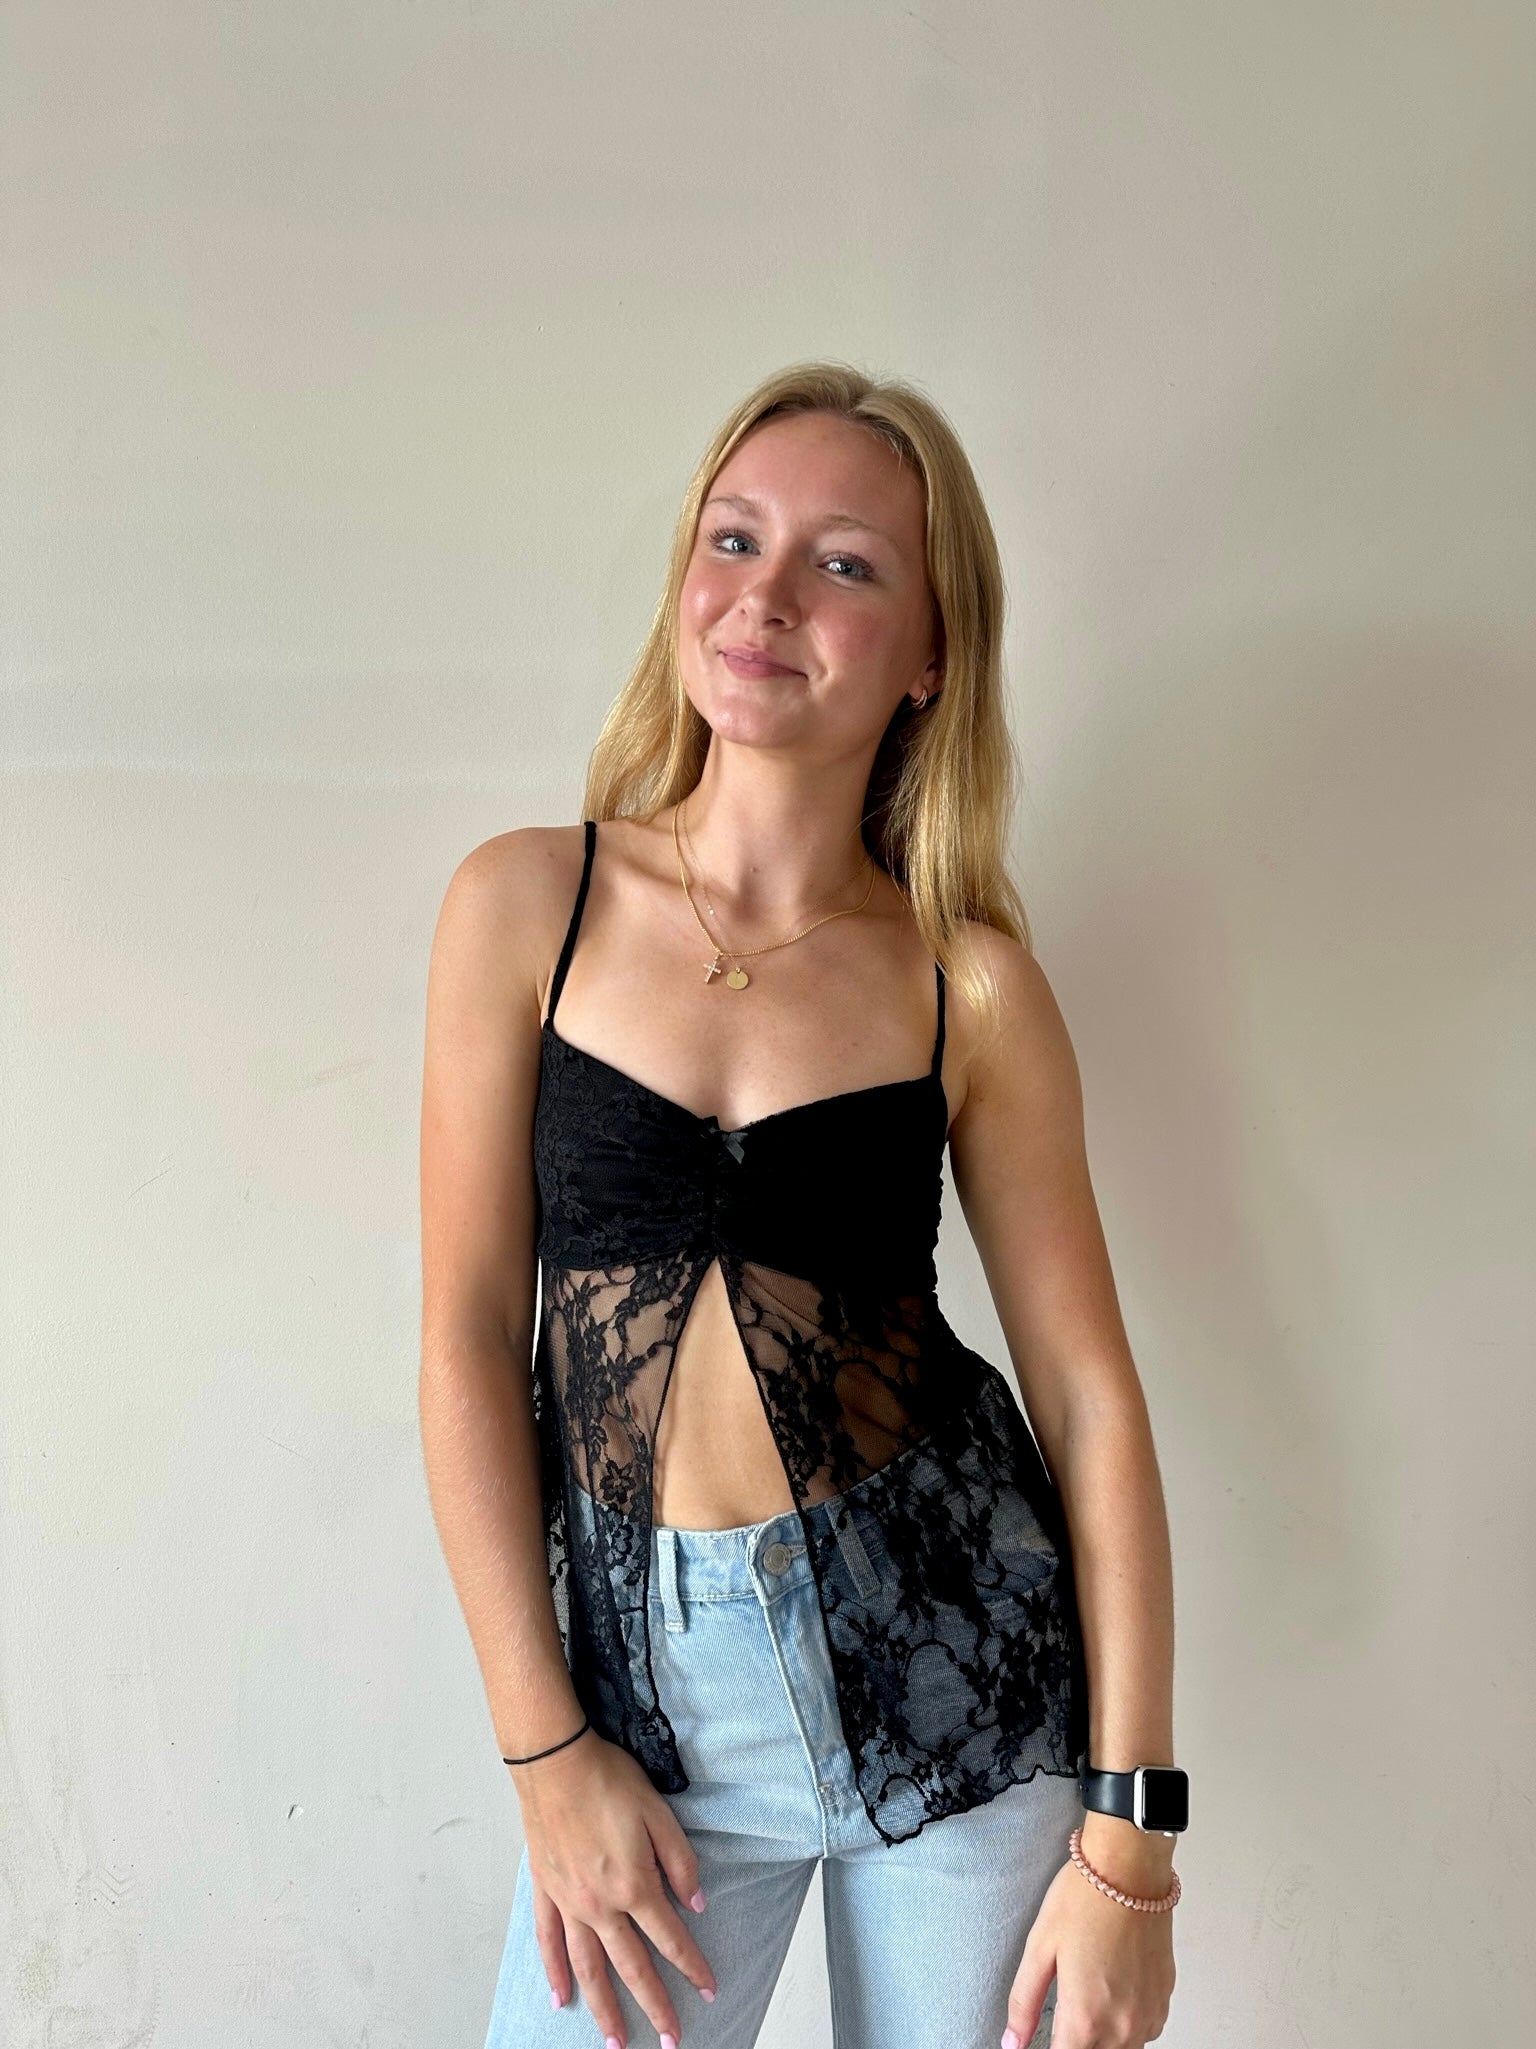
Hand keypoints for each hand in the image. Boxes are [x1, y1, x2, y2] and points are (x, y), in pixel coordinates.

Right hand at [514, 1727, 718, 2047]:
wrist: (555, 1762)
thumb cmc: (607, 1780)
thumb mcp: (659, 1814)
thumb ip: (680, 1862)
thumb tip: (696, 1904)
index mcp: (633, 1885)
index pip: (670, 1938)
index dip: (692, 1966)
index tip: (708, 1990)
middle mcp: (600, 1904)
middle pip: (631, 1966)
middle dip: (654, 2005)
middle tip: (669, 2039)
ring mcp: (569, 1902)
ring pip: (588, 1968)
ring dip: (604, 2008)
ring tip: (615, 2041)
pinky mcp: (545, 1891)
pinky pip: (549, 1942)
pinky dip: (555, 1973)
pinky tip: (561, 1998)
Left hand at [1003, 1850, 1175, 2047]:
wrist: (1129, 1869)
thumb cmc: (1084, 1899)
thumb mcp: (1039, 1948)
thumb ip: (1024, 2003)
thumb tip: (1012, 2040)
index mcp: (1086, 2018)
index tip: (1045, 2037)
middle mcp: (1122, 2025)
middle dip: (1077, 2042)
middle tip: (1066, 2012)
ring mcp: (1148, 2015)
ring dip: (1104, 2038)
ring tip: (1089, 2001)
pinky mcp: (1165, 1999)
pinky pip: (1145, 2032)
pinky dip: (1128, 2025)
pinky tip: (1114, 1996)